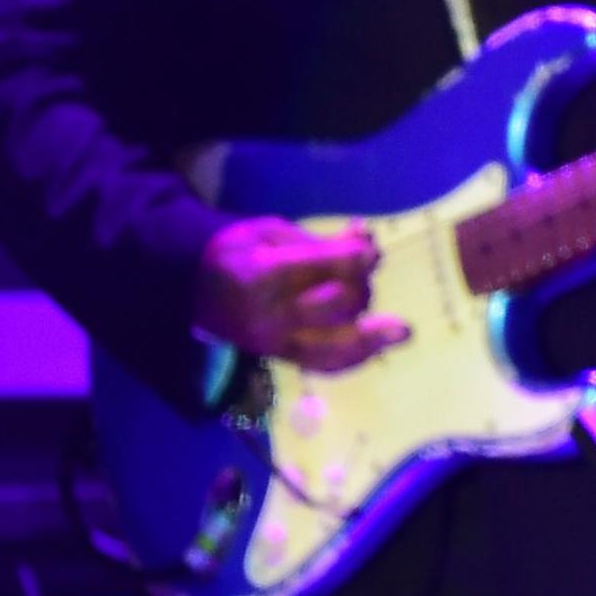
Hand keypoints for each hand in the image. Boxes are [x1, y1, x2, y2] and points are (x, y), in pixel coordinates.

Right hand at [191, 215, 408, 373]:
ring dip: (371, 333)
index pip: (323, 270)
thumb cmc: (236, 250)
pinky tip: (382, 347)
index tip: (372, 245)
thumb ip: (318, 241)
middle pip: (337, 305)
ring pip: (336, 345)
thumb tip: (366, 238)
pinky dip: (356, 357)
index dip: (355, 257)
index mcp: (264, 275)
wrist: (195, 289)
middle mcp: (273, 316)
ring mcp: (278, 343)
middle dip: (360, 283)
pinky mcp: (283, 357)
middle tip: (367, 263)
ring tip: (400, 329)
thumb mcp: (270, 231)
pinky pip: (325, 364)